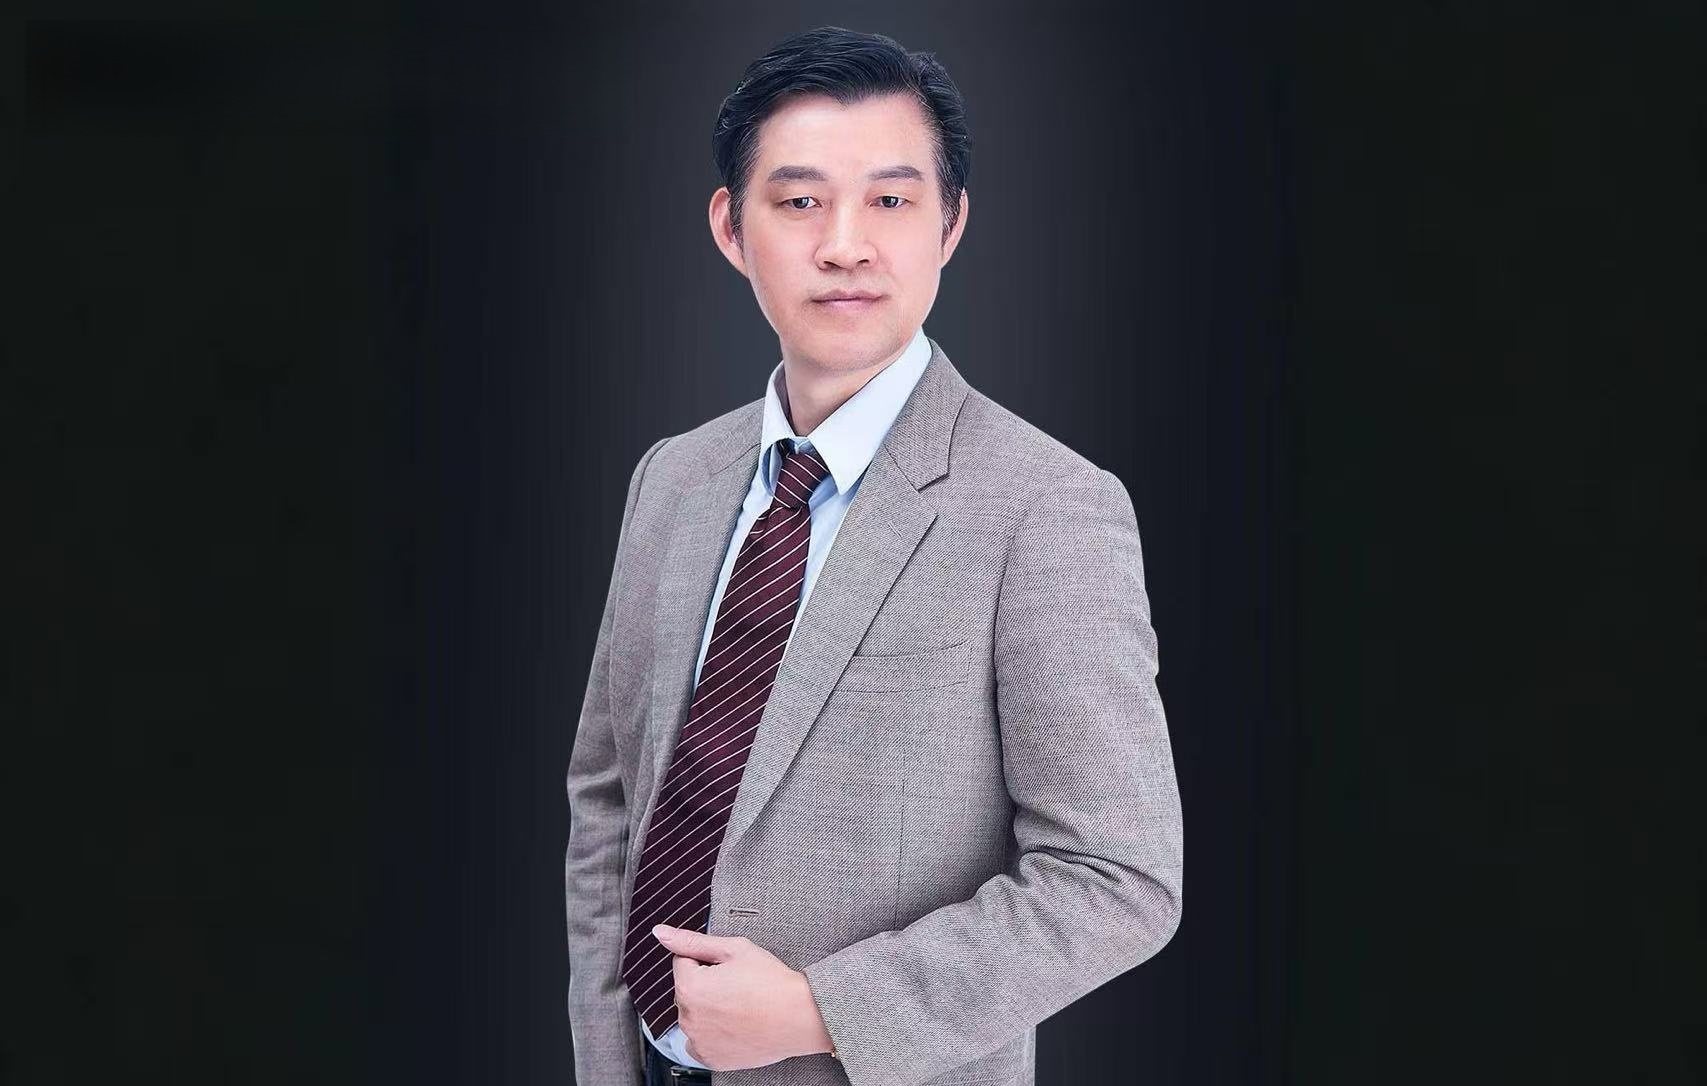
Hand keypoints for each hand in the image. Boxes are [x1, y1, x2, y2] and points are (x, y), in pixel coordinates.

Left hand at [651, 924, 834, 1070]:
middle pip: (686, 990)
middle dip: (705, 984)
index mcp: (690, 987)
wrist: (800, 1017)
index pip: (683, 961)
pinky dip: (712, 1033)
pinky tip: (735, 1024)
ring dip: (707, 1008)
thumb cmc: (772, 982)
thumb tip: (661, 933)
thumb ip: (692, 941)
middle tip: (737, 985)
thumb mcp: (733, 949)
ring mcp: (699, 1042)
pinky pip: (700, 1041)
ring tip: (739, 1005)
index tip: (729, 967)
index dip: (707, 959)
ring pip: (693, 1015)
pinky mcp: (711, 1059)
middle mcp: (688, 1018)